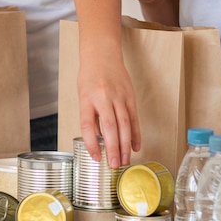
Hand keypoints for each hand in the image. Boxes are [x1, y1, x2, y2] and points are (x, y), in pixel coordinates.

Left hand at [77, 54, 140, 168]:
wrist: (102, 55)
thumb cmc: (90, 77)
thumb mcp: (83, 96)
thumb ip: (90, 117)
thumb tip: (97, 141)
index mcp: (87, 99)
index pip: (88, 126)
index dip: (92, 144)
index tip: (96, 157)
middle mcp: (103, 98)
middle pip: (109, 127)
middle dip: (113, 148)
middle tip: (114, 165)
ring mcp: (119, 96)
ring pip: (124, 124)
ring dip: (126, 145)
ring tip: (125, 160)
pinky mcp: (130, 96)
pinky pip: (133, 118)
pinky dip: (135, 133)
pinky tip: (136, 146)